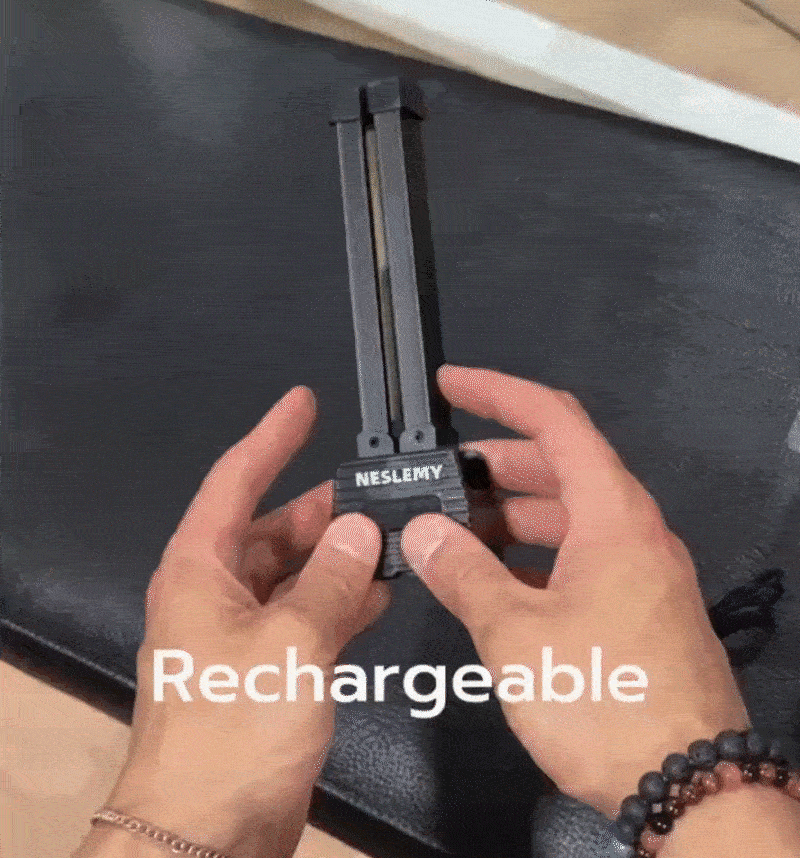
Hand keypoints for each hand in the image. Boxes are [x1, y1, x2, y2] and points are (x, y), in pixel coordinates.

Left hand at [95, 387, 388, 857]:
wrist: (205, 835)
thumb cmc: (234, 728)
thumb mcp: (292, 643)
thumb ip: (333, 580)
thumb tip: (359, 528)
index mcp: (201, 569)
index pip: (235, 480)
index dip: (271, 436)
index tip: (304, 401)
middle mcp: (214, 592)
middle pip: (271, 529)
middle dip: (323, 510)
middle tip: (381, 489)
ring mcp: (238, 634)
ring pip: (293, 575)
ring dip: (338, 559)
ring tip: (394, 538)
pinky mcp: (263, 672)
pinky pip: (303, 617)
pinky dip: (340, 603)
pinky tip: (382, 595)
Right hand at [401, 366, 747, 818]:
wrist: (691, 785)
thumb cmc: (602, 696)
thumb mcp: (516, 633)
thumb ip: (464, 573)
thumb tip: (425, 531)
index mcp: (613, 514)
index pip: (554, 420)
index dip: (498, 393)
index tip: (450, 386)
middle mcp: (636, 530)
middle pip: (561, 466)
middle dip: (495, 463)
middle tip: (438, 475)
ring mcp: (644, 571)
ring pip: (571, 517)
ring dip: (513, 515)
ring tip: (456, 533)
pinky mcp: (643, 610)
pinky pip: (584, 557)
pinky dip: (537, 556)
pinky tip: (497, 583)